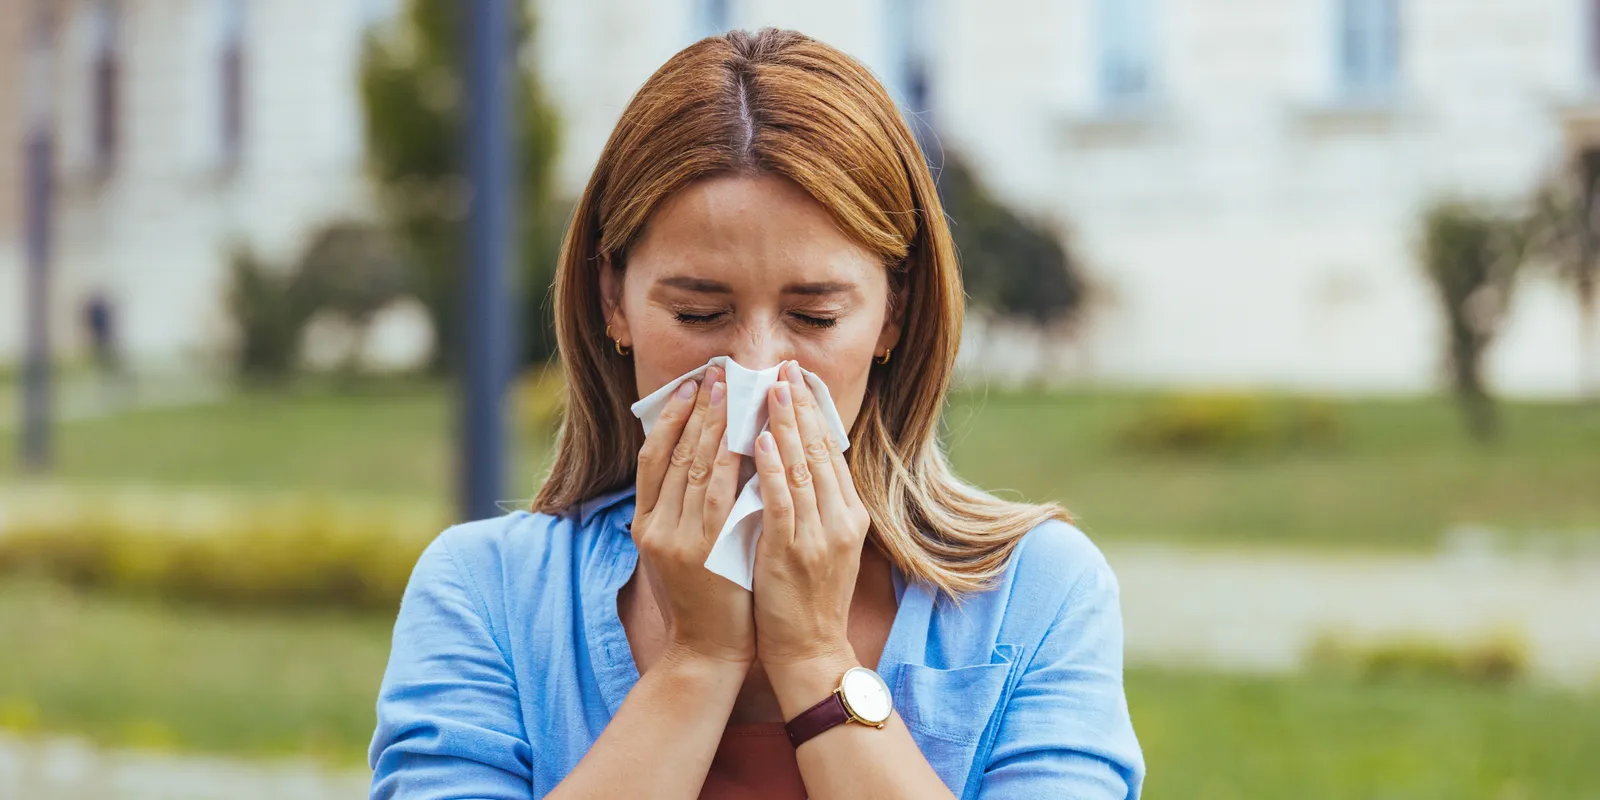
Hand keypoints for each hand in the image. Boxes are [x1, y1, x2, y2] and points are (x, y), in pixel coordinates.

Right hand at [630, 365, 754, 668]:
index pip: (652, 456)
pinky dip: (729, 460)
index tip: (691, 386)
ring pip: (693, 466)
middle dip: (697, 409)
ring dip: (714, 423)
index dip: (671, 417)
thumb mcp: (681, 547)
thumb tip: (702, 455)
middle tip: (716, 373)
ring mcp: (675, 537)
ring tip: (731, 390)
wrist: (708, 648)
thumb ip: (683, 508)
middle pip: (673, 452)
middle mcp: (653, 526)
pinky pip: (717, 493)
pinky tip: (745, 435)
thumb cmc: (704, 595)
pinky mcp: (702, 550)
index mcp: (644, 523)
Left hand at [750, 361, 872, 682]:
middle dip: (800, 406)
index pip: (831, 452)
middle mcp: (840, 519)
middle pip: (819, 450)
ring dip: (784, 423)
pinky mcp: (793, 551)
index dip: (813, 413)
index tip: (797, 380)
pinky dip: (771, 466)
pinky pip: (782, 499)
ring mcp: (819, 535)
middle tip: (783, 368)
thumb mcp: (822, 544)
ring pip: (801, 466)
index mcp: (850, 515)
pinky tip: (759, 438)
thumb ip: (814, 504)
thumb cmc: (806, 598)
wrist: (809, 650)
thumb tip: (791, 458)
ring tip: (770, 389)